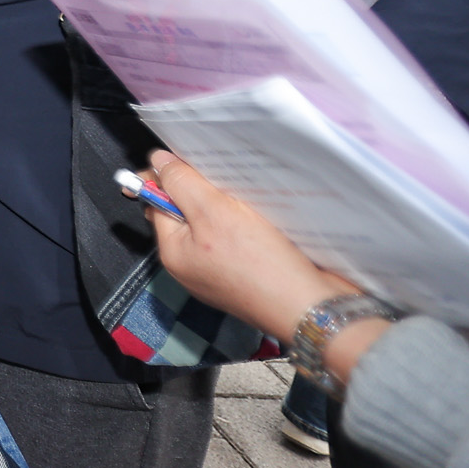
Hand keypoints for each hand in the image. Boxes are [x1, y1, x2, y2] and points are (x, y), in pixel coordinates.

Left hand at [143, 150, 358, 338]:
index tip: (187, 158)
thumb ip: (182, 184)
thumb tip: (158, 161)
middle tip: (225, 174)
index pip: (158, 203)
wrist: (311, 309)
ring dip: (231, 205)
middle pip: (189, 213)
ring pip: (219, 224)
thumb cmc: (259, 265)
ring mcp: (223, 272)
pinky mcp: (251, 274)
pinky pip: (243, 239)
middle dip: (203, 190)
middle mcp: (193, 265)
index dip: (168, 178)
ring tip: (248, 191)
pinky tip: (266, 213)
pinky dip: (251, 223)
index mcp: (174, 252)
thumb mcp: (212, 213)